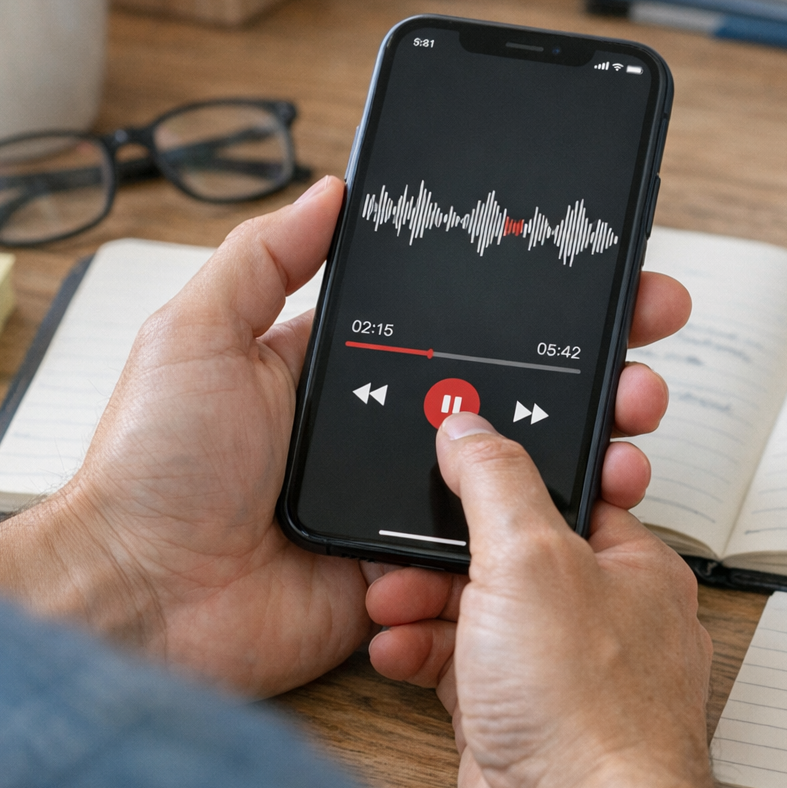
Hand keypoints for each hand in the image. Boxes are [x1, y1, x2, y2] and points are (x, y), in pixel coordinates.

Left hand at [0, 175, 692, 698]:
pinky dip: (541, 529)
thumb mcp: (196, 333)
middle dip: (587, 362)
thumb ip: (264, 258)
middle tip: (645, 338)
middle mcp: (380, 431)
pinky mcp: (407, 568)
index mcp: (339, 369)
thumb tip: (326, 190)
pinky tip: (590, 496)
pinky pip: (488, 547)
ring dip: (587, 439)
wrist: (141, 598)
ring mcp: (398, 501)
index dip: (522, 297)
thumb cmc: (149, 468)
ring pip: (516, 467)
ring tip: (635, 415)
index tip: (588, 271)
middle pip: (507, 389)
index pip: (452, 320)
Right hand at [367, 414, 716, 787]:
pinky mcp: (515, 716)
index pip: (566, 492)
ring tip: (391, 602)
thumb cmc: (590, 711)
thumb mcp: (532, 560)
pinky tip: (396, 650)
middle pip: (510, 552)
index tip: (456, 460)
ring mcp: (557, 669)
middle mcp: (600, 614)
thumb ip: (497, 482)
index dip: (507, 475)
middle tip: (406, 545)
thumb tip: (470, 426)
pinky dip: (422, 653)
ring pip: (479, 610)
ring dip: (423, 600)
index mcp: (630, 563)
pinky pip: (460, 665)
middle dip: (445, 548)